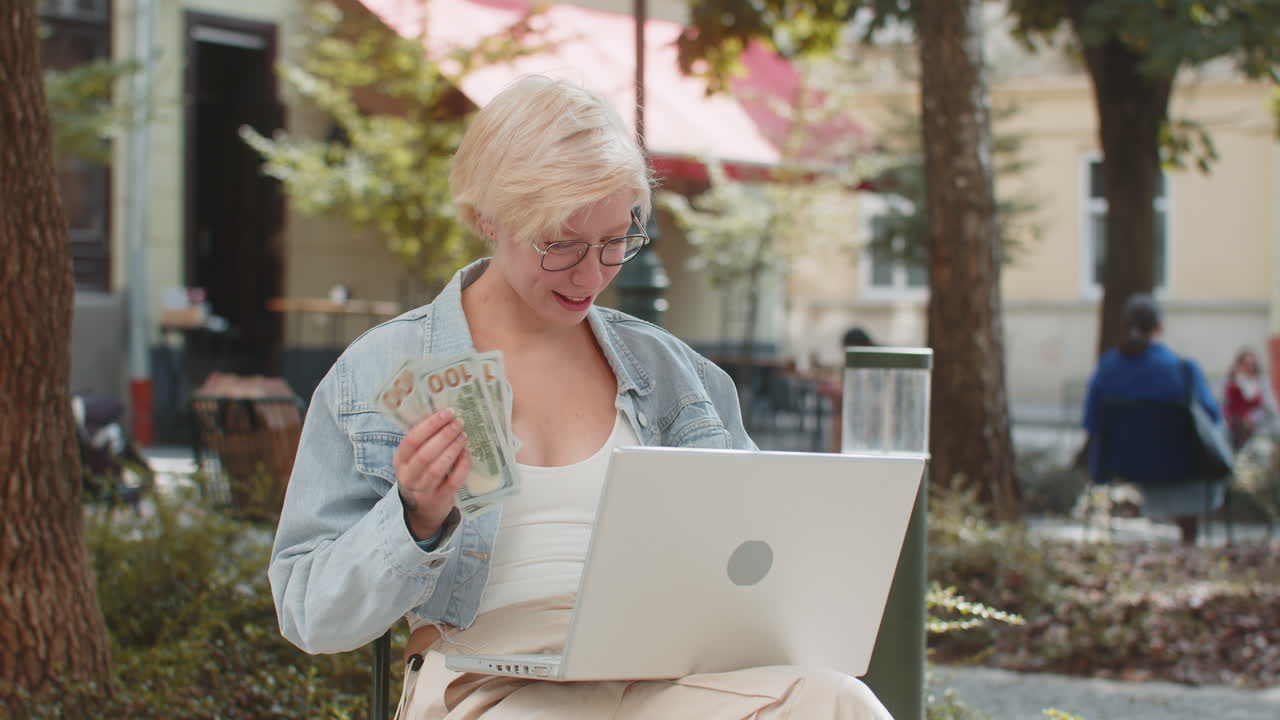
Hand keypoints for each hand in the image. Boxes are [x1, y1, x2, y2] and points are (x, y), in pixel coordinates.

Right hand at [394, 408, 469, 539]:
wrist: (422, 511)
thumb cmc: (420, 475)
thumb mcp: (413, 460)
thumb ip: (424, 441)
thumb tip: (445, 416)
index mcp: (400, 461)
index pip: (412, 440)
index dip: (430, 425)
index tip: (447, 413)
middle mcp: (408, 476)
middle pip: (425, 453)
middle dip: (444, 435)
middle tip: (459, 423)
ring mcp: (423, 490)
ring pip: (437, 467)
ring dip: (453, 449)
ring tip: (463, 436)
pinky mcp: (440, 499)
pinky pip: (453, 481)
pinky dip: (461, 465)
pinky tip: (466, 454)